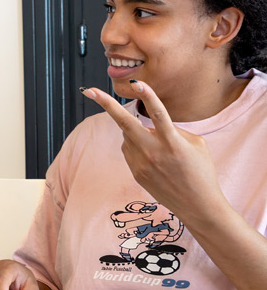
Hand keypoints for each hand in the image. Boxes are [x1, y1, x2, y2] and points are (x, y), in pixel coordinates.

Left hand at [81, 80, 222, 215]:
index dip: (148, 96)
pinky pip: (129, 150)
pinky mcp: (135, 173)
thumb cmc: (201, 171)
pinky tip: (153, 156)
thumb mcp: (195, 145)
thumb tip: (149, 124)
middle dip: (106, 104)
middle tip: (88, 90)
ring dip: (135, 130)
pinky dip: (136, 144)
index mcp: (173, 143)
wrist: (198, 206)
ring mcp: (141, 164)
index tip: (137, 82)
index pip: (159, 114)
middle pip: (125, 124)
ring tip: (158, 146)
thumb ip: (172, 130)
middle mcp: (154, 153)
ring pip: (127, 136)